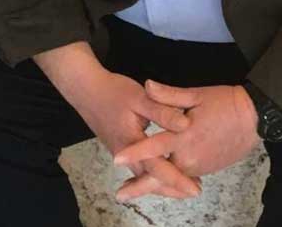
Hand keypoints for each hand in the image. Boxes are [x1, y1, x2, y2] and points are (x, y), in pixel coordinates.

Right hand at [67, 69, 201, 199]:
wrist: (86, 91)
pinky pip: (139, 167)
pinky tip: (162, 168)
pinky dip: (153, 172)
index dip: (177, 179)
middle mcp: (126, 155)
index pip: (158, 168)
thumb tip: (186, 125)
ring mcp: (122, 154)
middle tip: (195, 189)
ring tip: (183, 184)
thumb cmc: (113, 92)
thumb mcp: (140, 98)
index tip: (195, 188)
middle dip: (173, 187)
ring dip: (163, 181)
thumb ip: (162, 112)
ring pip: (144, 175)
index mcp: (133, 143)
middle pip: (151, 179)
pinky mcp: (121, 149)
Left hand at [112, 80, 260, 201]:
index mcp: (184, 136)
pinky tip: (160, 182)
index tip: (117, 159)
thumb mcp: (196, 95)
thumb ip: (169, 95)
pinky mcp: (205, 169)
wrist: (253, 118)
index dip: (135, 152)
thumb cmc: (224, 102)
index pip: (154, 146)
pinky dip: (170, 180)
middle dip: (139, 186)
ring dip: (154, 184)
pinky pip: (183, 177)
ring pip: (171, 178)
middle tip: (120, 195)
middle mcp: (189, 156)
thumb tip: (147, 85)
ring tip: (134, 189)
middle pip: (160, 174)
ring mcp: (198, 166)